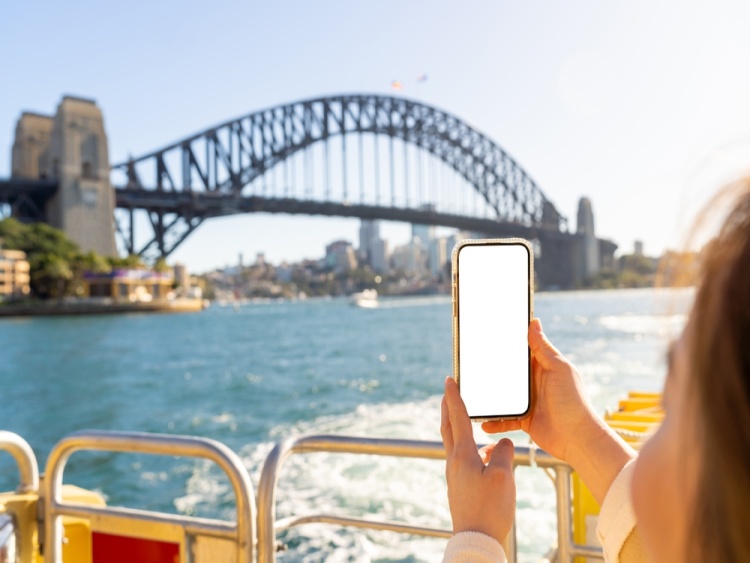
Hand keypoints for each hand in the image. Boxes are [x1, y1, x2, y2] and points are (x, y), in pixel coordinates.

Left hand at [441, 376, 514, 544]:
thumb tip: (502, 443)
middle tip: (450, 391)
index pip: (457, 416)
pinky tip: (486, 454)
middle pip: (448, 427)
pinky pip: (464, 458)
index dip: (454, 396)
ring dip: (461, 427)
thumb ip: (503, 453)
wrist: (476, 540)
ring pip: (456, 443)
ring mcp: (455, 474)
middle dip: (449, 407)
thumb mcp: (502, 477)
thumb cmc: (489, 509)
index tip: (449, 379)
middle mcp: (454, 461)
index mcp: (462, 454)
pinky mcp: (460, 486)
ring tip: (472, 419)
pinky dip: (472, 447)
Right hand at [482, 318, 634, 503]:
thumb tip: (534, 322)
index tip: (488, 334)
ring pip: (502, 395)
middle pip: (507, 373)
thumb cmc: (573, 401)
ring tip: (472, 393)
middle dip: (491, 369)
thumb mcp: (558, 369)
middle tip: (471, 364)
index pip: (521, 351)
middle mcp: (533, 382)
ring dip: (489, 395)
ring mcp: (528, 401)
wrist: (577, 438)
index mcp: (542, 366)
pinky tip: (482, 421)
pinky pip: (504, 418)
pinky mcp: (523, 419)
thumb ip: (544, 348)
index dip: (507, 343)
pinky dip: (494, 420)